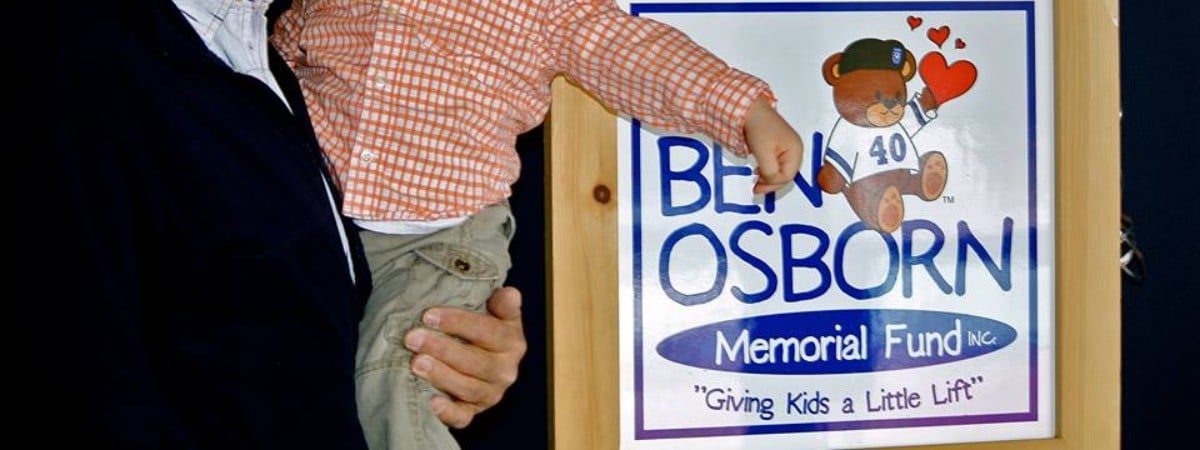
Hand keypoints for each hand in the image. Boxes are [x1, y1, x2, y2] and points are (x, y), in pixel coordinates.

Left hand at [403, 286, 526, 427]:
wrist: (475, 356)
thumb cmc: (479, 329)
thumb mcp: (494, 312)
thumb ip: (502, 303)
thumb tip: (510, 294)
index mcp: (512, 343)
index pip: (488, 332)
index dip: (458, 323)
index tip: (429, 315)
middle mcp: (505, 371)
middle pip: (476, 362)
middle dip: (442, 349)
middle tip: (413, 338)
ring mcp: (490, 394)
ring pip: (468, 388)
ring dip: (440, 375)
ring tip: (415, 363)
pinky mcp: (473, 411)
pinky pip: (463, 417)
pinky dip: (448, 412)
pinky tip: (432, 402)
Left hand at [743, 96, 803, 194]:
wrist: (750, 110)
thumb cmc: (758, 125)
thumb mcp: (763, 153)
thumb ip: (769, 171)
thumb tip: (770, 181)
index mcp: (795, 150)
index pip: (787, 176)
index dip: (772, 184)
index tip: (757, 187)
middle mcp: (795, 149)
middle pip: (786, 175)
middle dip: (771, 183)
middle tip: (756, 189)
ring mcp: (788, 148)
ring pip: (781, 171)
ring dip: (769, 178)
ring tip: (757, 180)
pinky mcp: (779, 146)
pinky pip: (777, 164)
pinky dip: (768, 170)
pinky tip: (759, 171)